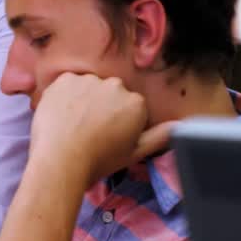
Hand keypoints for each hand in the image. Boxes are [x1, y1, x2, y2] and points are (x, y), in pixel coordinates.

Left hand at [29, 73, 169, 188]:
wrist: (60, 160)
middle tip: (90, 132)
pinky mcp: (66, 79)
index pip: (131, 107)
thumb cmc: (98, 161)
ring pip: (90, 88)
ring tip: (73, 126)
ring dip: (84, 100)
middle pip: (111, 94)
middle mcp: (116, 85)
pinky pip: (69, 85)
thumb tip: (180, 126)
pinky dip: (65, 97)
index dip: (119, 124)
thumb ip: (159, 137)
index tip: (108, 138)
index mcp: (136, 103)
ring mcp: (89, 80)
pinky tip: (61, 116)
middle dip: (103, 108)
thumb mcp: (134, 153)